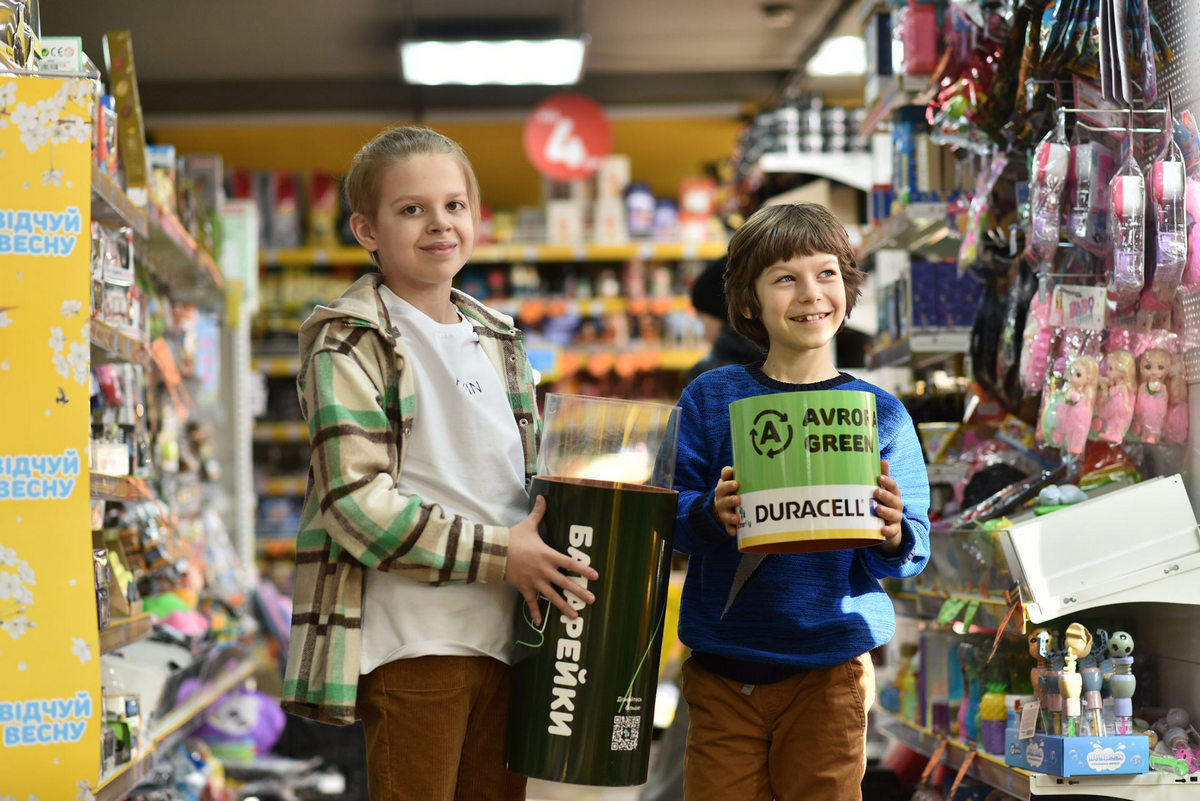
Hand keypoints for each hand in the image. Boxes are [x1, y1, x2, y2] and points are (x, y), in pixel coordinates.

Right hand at [504, 495, 599, 625]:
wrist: (495, 552)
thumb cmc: (514, 538)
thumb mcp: (528, 525)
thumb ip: (539, 512)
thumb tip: (543, 496)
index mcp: (548, 555)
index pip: (570, 563)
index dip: (583, 570)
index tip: (595, 576)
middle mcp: (544, 570)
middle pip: (565, 583)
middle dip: (579, 593)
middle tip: (592, 600)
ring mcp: (535, 581)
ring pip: (552, 596)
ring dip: (564, 607)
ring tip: (575, 616)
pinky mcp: (525, 588)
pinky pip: (531, 602)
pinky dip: (535, 612)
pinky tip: (540, 623)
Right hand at [713, 465, 740, 537]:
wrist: (722, 506)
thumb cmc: (734, 491)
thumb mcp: (735, 481)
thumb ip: (742, 475)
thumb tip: (753, 466)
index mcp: (723, 487)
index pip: (723, 482)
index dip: (727, 482)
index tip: (736, 484)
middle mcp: (721, 499)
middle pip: (723, 498)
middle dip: (730, 499)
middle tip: (738, 499)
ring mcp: (723, 511)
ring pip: (725, 514)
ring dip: (730, 516)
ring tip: (737, 518)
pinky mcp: (727, 523)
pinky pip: (728, 527)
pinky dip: (731, 530)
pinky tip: (735, 532)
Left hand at [875, 460, 904, 553]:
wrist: (890, 528)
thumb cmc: (885, 504)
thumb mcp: (884, 491)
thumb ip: (883, 476)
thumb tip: (882, 459)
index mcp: (894, 495)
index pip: (893, 487)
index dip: (887, 482)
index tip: (879, 477)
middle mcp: (897, 506)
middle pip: (894, 500)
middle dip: (885, 495)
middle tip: (875, 491)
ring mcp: (895, 519)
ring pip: (893, 515)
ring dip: (886, 511)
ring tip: (877, 509)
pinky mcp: (892, 531)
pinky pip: (892, 531)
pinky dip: (888, 531)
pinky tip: (882, 529)